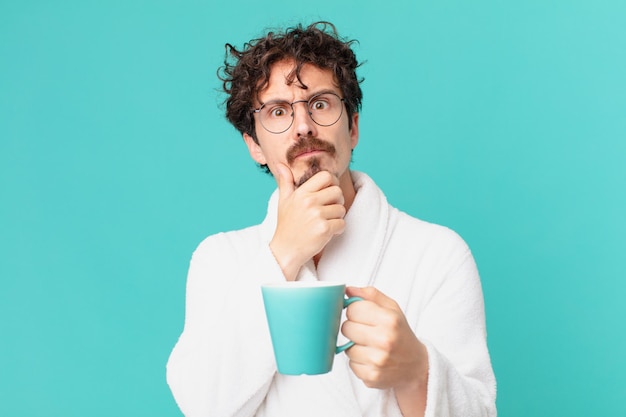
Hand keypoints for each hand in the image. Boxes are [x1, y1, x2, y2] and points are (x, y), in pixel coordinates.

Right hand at [269, 163, 345, 280]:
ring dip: (338, 217)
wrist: (285, 250)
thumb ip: (286, 182)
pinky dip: (338, 229)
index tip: (329, 192)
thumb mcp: (283, 202)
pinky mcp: (324, 229)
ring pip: (341, 208)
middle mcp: (309, 202)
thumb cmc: (286, 226)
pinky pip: (342, 223)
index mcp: (301, 193)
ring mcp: (317, 215)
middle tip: (330, 210)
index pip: (326, 176)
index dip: (332, 182)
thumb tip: (281, 165)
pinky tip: (328, 232)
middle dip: (338, 200)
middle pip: (337, 191)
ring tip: (326, 223)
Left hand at [342, 287, 427, 415]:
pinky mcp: (371, 377)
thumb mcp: (392, 309)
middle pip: (346, 328)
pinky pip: (351, 365)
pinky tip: (371, 359)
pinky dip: (358, 362)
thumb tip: (347, 289)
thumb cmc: (400, 333)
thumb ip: (370, 295)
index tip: (363, 315)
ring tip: (371, 346)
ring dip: (355, 347)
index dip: (355, 311)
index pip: (353, 309)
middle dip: (353, 328)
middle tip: (367, 331)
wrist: (416, 365)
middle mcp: (384, 340)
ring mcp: (377, 361)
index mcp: (389, 319)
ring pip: (347, 348)